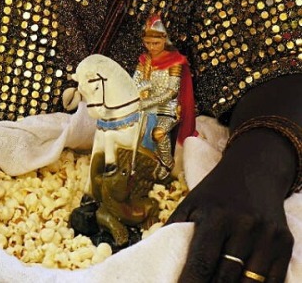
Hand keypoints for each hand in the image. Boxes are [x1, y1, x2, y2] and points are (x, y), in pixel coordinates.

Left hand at [166, 154, 293, 282]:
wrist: (255, 169)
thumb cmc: (215, 192)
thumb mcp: (190, 204)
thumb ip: (175, 230)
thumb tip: (156, 256)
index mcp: (216, 217)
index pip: (201, 262)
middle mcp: (245, 227)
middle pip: (225, 277)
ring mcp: (268, 237)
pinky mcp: (285, 243)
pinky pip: (273, 279)